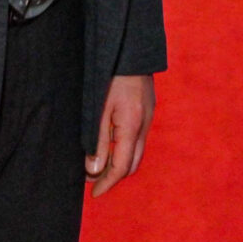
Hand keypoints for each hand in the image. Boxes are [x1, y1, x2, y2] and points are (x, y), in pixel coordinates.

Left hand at [85, 73, 154, 196]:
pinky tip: (110, 143)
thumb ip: (97, 141)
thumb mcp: (98, 109)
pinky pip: (138, 138)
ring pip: (137, 151)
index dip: (107, 183)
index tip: (94, 194)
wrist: (129, 47)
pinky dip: (124, 148)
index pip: (122, 167)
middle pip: (133, 164)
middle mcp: (144, 124)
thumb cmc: (109, 74)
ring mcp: (148, 116)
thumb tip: (94, 171)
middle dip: (114, 176)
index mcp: (132, 126)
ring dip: (120, 162)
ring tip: (98, 163)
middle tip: (93, 181)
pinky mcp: (147, 109)